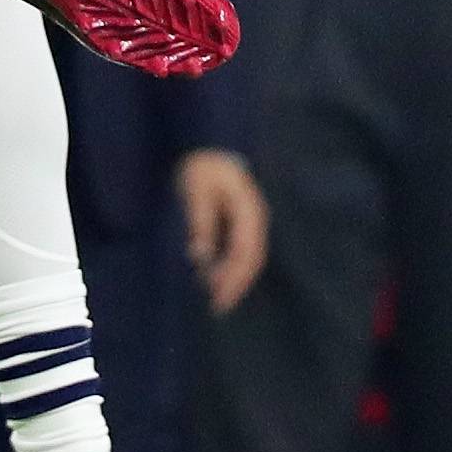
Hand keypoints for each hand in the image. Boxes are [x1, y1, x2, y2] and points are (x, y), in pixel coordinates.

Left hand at [178, 148, 267, 315]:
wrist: (211, 143)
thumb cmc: (202, 165)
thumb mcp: (196, 190)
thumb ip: (201, 222)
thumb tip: (200, 255)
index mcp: (247, 212)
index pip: (245, 254)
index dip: (234, 279)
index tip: (219, 298)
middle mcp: (255, 219)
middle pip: (252, 260)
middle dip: (236, 285)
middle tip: (217, 307)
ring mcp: (252, 219)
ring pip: (249, 256)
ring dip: (234, 277)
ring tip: (215, 295)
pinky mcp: (244, 220)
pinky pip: (243, 248)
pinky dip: (232, 265)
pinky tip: (216, 274)